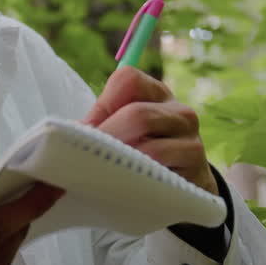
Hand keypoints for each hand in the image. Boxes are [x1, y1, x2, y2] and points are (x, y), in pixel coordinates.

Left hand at [84, 67, 218, 195]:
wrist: (184, 185)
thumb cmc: (143, 153)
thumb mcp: (124, 132)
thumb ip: (102, 124)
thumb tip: (68, 132)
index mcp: (156, 93)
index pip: (128, 78)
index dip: (102, 104)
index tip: (85, 131)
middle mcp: (179, 111)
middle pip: (138, 114)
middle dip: (106, 136)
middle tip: (85, 156)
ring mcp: (192, 139)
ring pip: (152, 148)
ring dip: (121, 159)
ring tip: (102, 171)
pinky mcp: (197, 169)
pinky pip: (162, 170)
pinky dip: (138, 177)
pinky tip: (124, 185)